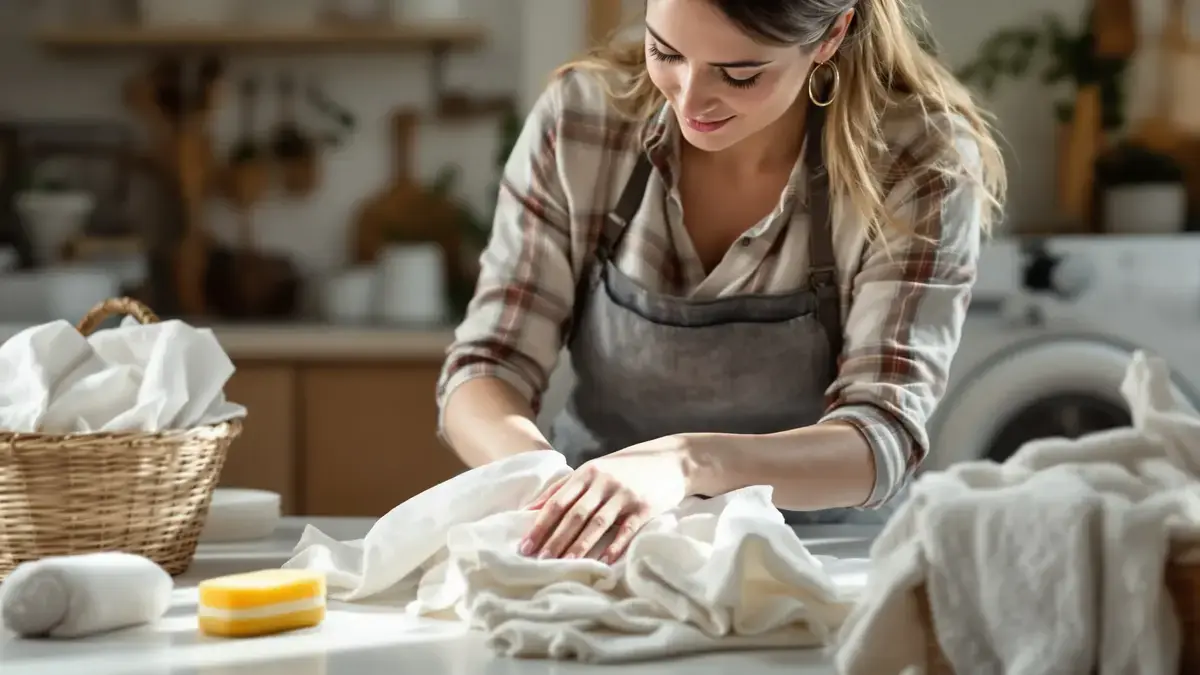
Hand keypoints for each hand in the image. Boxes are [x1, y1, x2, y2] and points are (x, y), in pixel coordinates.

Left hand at [520, 436, 691, 562]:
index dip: (540, 525)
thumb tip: (530, 509)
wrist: (673, 459)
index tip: (525, 546)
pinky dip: (614, 547)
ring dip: (580, 546)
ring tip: (565, 565)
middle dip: (555, 539)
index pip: (558, 501)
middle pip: (575, 514)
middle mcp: (603, 482)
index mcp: (587, 473)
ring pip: (597, 523)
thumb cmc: (627, 468)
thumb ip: (564, 488)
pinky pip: (626, 529)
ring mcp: (624, 494)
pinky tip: (602, 562)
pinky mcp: (645, 506)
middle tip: (539, 561)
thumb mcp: (594, 470)